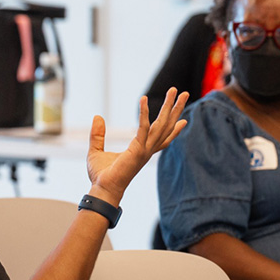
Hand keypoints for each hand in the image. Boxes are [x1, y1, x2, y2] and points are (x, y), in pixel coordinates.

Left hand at [86, 87, 187, 203]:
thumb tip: (97, 117)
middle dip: (175, 109)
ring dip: (169, 107)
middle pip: (166, 126)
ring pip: (161, 124)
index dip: (173, 129)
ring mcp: (145, 150)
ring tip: (175, 90)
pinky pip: (143, 128)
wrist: (102, 189)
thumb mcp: (96, 150)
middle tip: (183, 93)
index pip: (161, 138)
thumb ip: (98, 134)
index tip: (183, 119)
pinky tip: (143, 99)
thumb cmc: (101, 175)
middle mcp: (147, 150)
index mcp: (141, 151)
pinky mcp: (137, 150)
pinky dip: (143, 113)